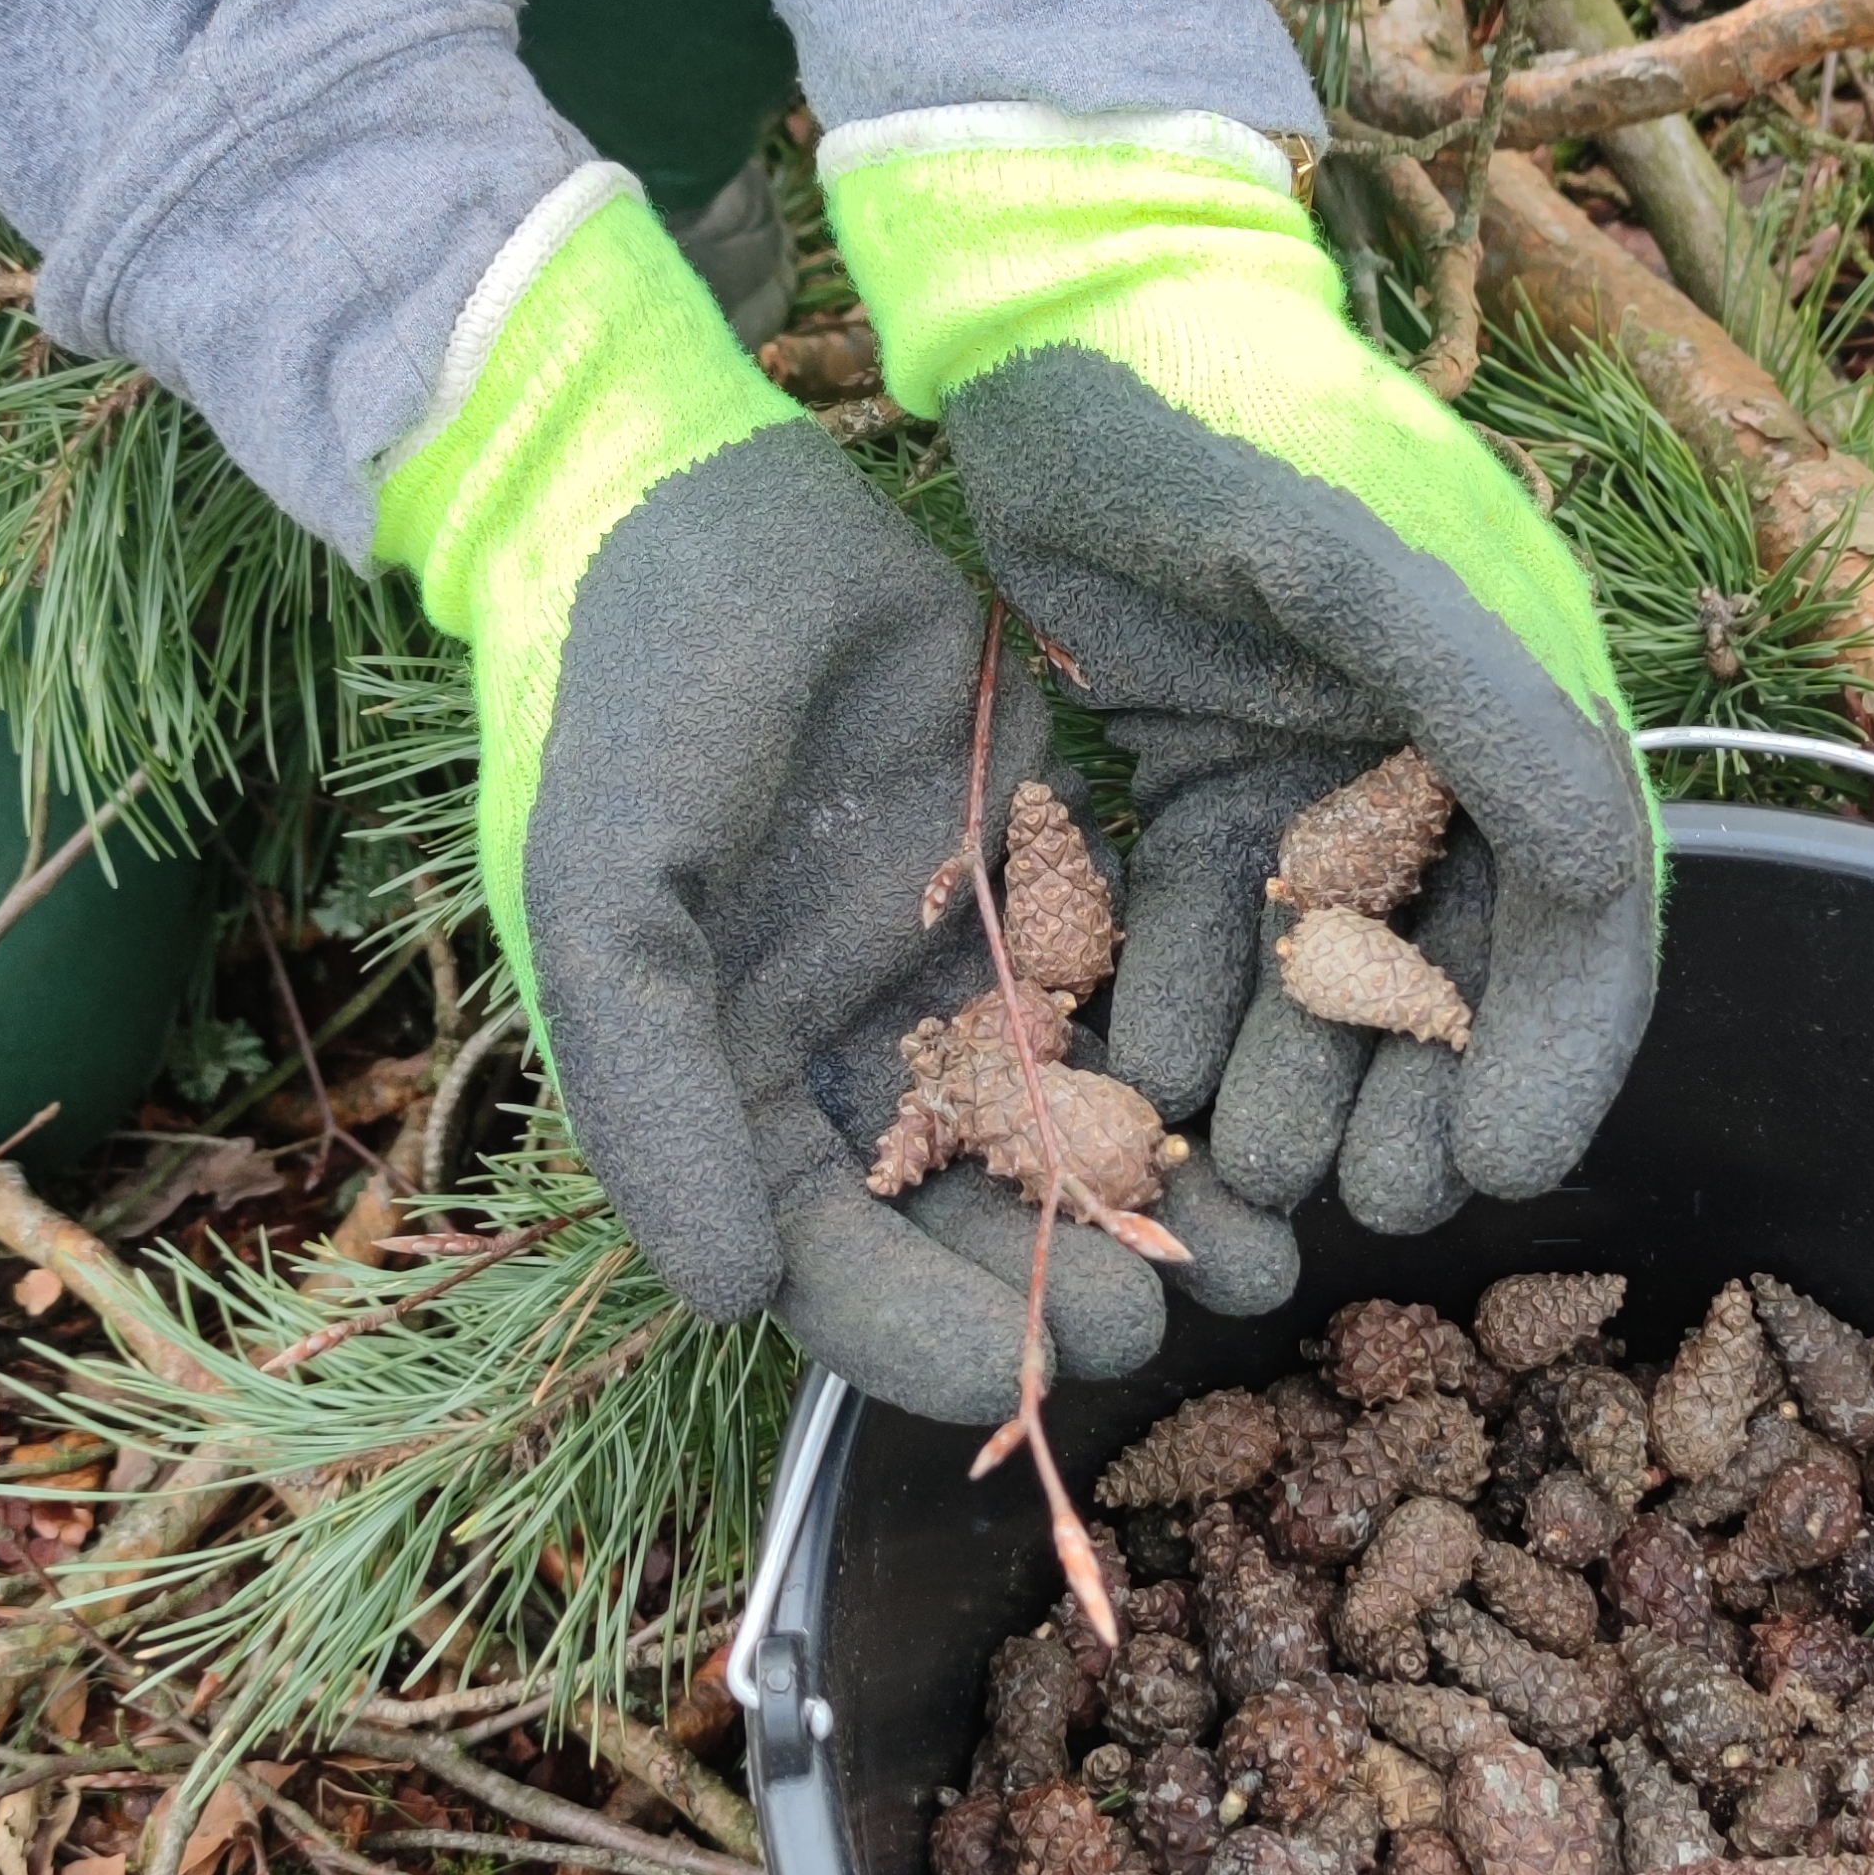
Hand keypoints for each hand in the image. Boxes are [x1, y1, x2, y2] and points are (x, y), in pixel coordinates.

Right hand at [377, 190, 1271, 1413]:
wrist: (694, 495)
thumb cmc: (618, 692)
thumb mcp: (607, 892)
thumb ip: (652, 1098)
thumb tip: (726, 1305)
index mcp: (719, 1088)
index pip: (828, 1269)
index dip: (928, 1336)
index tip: (1042, 1379)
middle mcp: (830, 1056)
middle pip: (960, 1227)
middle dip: (1064, 1291)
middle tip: (1173, 1326)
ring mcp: (935, 973)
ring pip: (1056, 1138)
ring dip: (1146, 1208)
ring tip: (1256, 1265)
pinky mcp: (1027, 884)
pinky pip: (1116, 1013)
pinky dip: (1183, 1078)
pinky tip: (1267, 1126)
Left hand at [827, 132, 1656, 1234]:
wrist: (1063, 312)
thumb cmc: (1231, 416)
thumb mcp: (1370, 560)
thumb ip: (1497, 711)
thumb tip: (1596, 876)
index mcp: (1521, 678)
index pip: (1580, 897)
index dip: (1559, 1043)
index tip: (1498, 1167)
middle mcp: (1437, 728)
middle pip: (1459, 953)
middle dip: (1419, 1088)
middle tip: (1360, 1203)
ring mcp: (1317, 750)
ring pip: (1329, 958)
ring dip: (1300, 1070)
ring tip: (1250, 1172)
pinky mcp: (1204, 758)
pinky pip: (1215, 918)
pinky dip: (1192, 1003)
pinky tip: (1152, 1084)